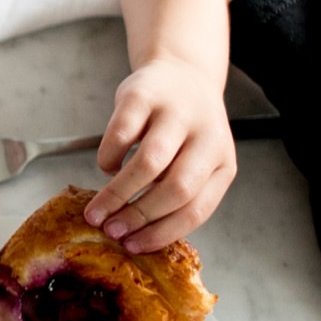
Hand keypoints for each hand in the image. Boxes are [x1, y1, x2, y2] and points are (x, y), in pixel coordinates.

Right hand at [84, 56, 236, 251]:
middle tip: (111, 231)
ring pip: (148, 164)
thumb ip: (177, 193)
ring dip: (117, 194)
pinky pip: (120, 134)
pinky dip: (108, 158)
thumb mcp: (196, 162)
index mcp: (222, 163)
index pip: (196, 209)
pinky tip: (107, 166)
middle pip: (175, 189)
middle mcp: (207, 137)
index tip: (133, 246)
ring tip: (97, 211)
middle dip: (138, 216)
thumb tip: (136, 234)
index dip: (161, 233)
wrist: (183, 73)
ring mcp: (177, 113)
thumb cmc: (184, 131)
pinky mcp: (145, 95)